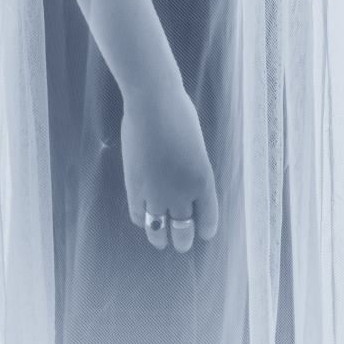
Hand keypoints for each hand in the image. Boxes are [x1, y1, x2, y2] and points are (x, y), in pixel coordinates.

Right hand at [121, 74, 218, 251]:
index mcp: (203, 181)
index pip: (208, 220)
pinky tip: (144, 216)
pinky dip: (142, 219)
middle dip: (183, 240)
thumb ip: (192, 172)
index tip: (202, 232)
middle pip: (184, 232)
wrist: (152, 102)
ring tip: (161, 241)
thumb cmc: (177, 115)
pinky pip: (138, 215)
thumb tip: (184, 187)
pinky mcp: (135, 187)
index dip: (205, 229)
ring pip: (158, 230)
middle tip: (181, 242)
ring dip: (160, 238)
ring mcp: (156, 192)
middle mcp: (182, 193)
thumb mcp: (195, 148)